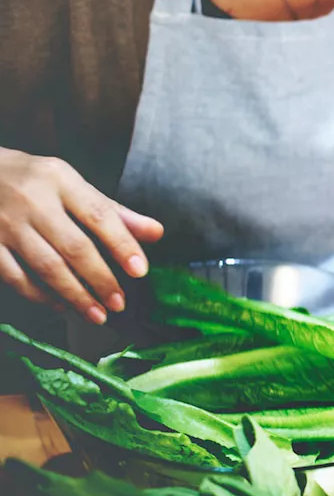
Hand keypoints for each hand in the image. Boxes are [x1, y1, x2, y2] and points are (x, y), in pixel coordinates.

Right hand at [0, 148, 163, 323]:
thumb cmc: (35, 182)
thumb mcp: (73, 185)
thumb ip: (114, 211)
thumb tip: (157, 232)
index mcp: (61, 180)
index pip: (100, 215)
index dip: (122, 244)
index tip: (140, 271)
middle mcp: (33, 200)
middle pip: (74, 246)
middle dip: (101, 279)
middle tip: (119, 303)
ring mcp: (6, 224)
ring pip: (46, 267)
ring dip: (75, 296)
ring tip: (97, 315)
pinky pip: (16, 277)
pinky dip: (41, 296)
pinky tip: (62, 307)